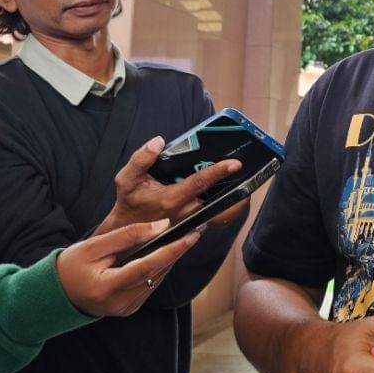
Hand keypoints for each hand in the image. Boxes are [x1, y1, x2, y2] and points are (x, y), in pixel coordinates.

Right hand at [56, 219, 202, 316]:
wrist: (56, 294)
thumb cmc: (71, 266)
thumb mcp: (94, 246)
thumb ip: (127, 235)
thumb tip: (161, 226)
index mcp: (107, 288)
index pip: (147, 267)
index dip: (171, 250)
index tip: (191, 235)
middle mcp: (120, 304)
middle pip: (156, 274)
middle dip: (178, 251)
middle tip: (197, 230)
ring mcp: (126, 309)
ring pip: (157, 280)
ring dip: (172, 258)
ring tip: (187, 237)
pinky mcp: (130, 308)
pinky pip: (151, 285)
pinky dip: (159, 268)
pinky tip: (168, 251)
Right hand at [95, 135, 241, 234]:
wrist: (127, 231)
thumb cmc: (129, 202)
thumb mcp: (126, 179)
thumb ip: (141, 159)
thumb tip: (158, 141)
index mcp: (170, 200)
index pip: (199, 183)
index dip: (218, 172)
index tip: (235, 163)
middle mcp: (185, 214)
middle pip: (216, 198)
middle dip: (233, 186)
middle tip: (247, 169)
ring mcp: (191, 223)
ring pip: (219, 211)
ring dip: (233, 199)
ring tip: (244, 181)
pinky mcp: (194, 228)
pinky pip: (216, 218)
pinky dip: (227, 208)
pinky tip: (231, 195)